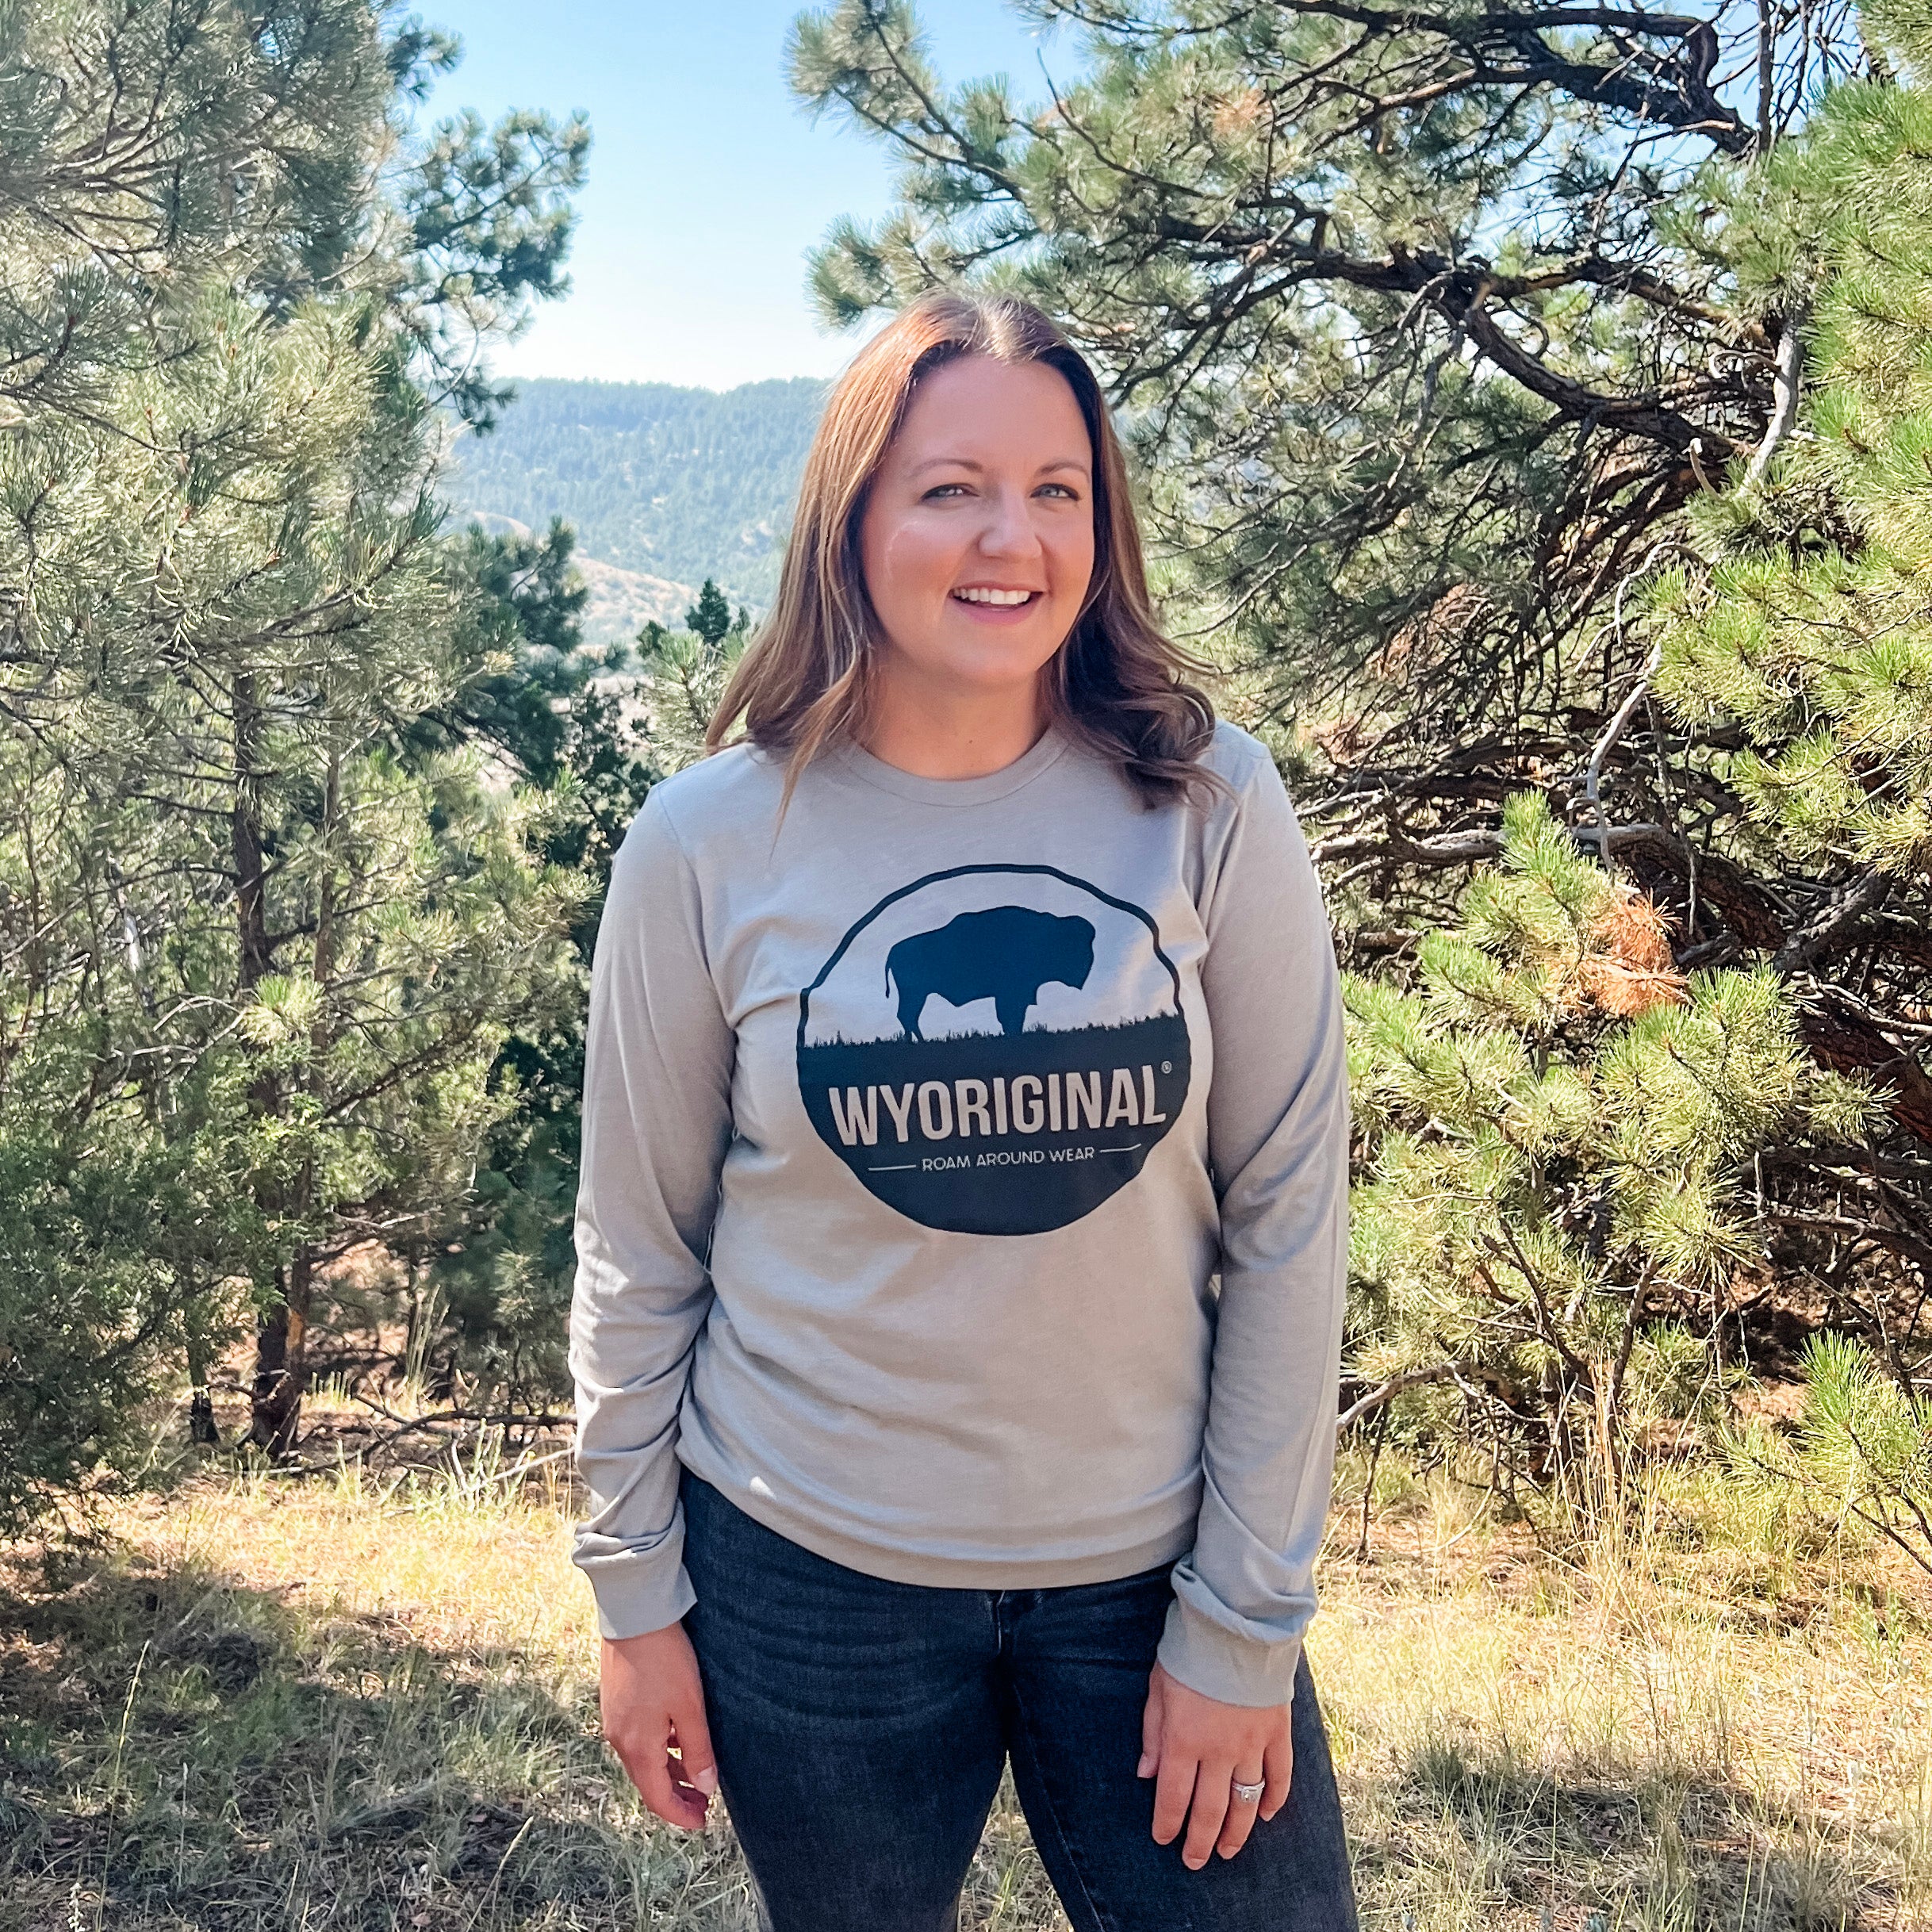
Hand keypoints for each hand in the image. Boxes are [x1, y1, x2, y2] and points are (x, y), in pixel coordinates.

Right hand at [599, 1621, 716, 1829]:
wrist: (633, 1616)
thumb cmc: (665, 1661)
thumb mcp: (690, 1707)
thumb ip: (697, 1750)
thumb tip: (705, 1787)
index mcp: (637, 1747)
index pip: (657, 1798)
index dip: (680, 1815)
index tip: (702, 1822)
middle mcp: (620, 1739)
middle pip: (648, 1781)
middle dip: (676, 1796)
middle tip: (704, 1802)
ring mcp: (615, 1719)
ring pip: (643, 1760)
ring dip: (668, 1772)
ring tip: (696, 1774)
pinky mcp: (616, 1701)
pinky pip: (638, 1739)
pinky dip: (658, 1750)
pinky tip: (676, 1739)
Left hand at [1138, 1661, 1292, 1867]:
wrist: (1236, 1624)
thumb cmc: (1190, 1653)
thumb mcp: (1158, 1688)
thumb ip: (1153, 1734)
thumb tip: (1146, 1775)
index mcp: (1184, 1740)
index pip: (1174, 1798)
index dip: (1168, 1824)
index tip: (1164, 1839)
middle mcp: (1218, 1751)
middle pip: (1210, 1810)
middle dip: (1199, 1841)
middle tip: (1194, 1861)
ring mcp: (1252, 1744)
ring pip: (1245, 1802)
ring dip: (1236, 1832)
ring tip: (1227, 1850)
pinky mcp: (1277, 1733)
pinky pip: (1279, 1776)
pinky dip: (1274, 1799)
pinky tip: (1265, 1814)